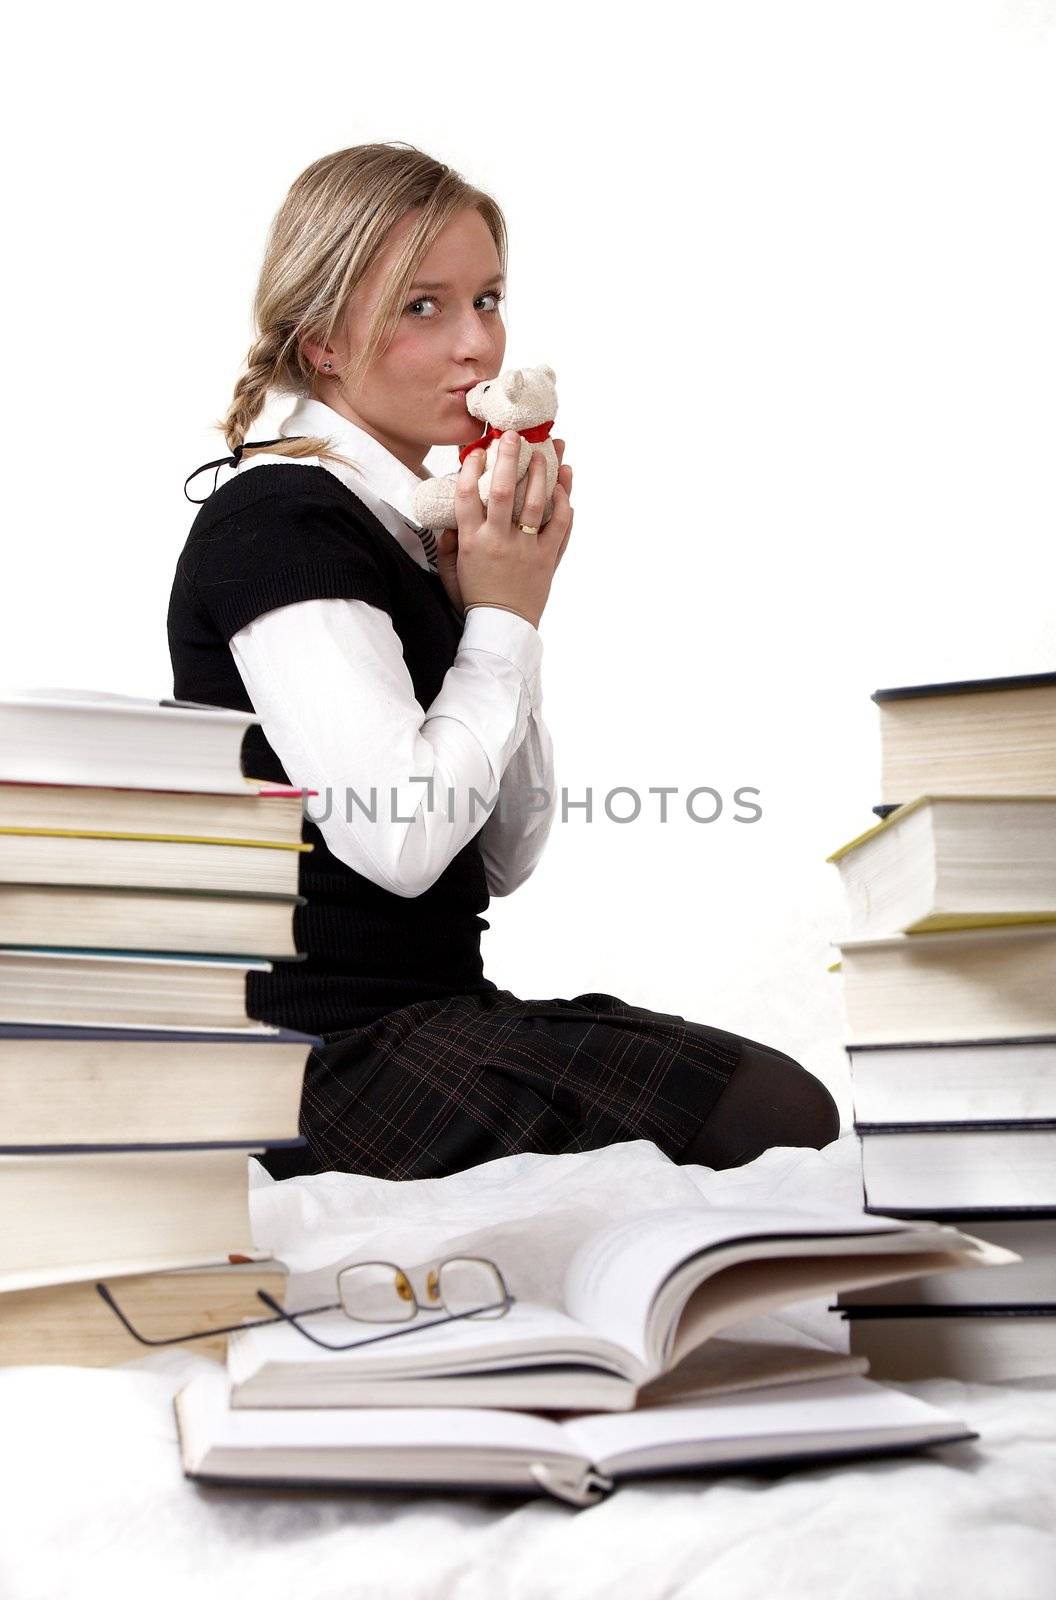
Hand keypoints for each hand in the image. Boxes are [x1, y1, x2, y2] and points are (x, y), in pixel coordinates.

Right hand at [438, 437, 573, 623]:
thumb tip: (448, 522)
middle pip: (501, 490)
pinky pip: (560, 525)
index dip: (471, 468)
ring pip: (535, 503)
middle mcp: (498, 541)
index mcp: (472, 542)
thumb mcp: (450, 574)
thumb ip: (446, 546)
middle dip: (508, 458)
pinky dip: (564, 503)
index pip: (466, 496)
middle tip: (513, 436)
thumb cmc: (475, 599)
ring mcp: (526, 549)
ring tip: (544, 452)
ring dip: (540, 474)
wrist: (502, 628)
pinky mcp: (547, 558)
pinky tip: (564, 485)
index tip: (477, 451)